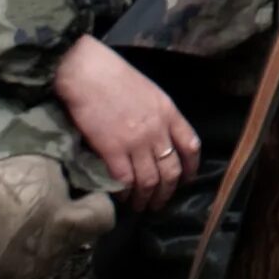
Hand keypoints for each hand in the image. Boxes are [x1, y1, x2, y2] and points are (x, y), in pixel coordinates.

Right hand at [53, 37, 198, 212]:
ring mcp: (136, 142)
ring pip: (150, 181)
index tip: (186, 179)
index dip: (191, 167)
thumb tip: (156, 138)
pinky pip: (125, 181)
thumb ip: (157, 115)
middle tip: (159, 203)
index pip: (191, 146)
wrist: (87, 71)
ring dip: (146, 198)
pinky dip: (125, 193)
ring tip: (141, 206)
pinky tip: (122, 197)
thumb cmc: (113, 75)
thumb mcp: (149, 91)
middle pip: (171, 170)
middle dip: (167, 192)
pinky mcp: (112, 150)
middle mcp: (157, 130)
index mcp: (169, 112)